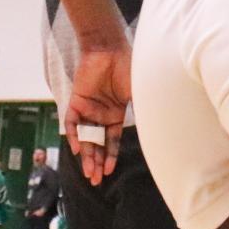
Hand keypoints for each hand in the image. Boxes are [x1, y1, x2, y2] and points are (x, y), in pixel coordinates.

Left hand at [64, 43, 130, 185]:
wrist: (110, 48)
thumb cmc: (128, 67)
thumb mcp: (139, 94)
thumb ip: (142, 112)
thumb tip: (156, 132)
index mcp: (117, 114)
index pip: (112, 141)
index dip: (110, 156)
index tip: (109, 172)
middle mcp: (101, 114)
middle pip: (97, 143)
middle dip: (96, 162)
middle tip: (95, 180)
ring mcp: (88, 108)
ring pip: (85, 137)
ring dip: (86, 155)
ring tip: (89, 172)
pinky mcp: (76, 101)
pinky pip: (72, 122)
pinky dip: (73, 135)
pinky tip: (78, 149)